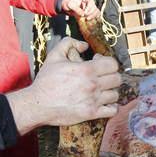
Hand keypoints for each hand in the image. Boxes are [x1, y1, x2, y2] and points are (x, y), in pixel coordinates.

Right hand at [7, 38, 121, 132]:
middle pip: (117, 79)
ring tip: (102, 90)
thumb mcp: (54, 56)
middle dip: (111, 76)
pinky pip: (112, 110)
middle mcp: (93, 85)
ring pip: (115, 94)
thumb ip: (69, 43)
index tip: (99, 64)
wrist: (38, 104)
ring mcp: (94, 100)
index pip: (113, 64)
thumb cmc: (46, 81)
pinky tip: (104, 103)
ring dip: (110, 91)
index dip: (108, 62)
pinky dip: (111, 107)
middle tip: (102, 77)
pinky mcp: (91, 113)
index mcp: (86, 70)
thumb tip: (84, 45)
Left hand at [61, 0, 99, 20]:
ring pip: (96, 11)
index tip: (84, 13)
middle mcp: (89, 1)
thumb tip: (83, 14)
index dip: (89, 9)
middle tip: (85, 17)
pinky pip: (95, 14)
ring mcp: (90, 6)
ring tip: (86, 19)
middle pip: (94, 7)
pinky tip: (89, 19)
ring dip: (92, 16)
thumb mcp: (70, 5)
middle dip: (90, 13)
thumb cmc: (68, 3)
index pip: (91, 2)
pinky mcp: (90, 11)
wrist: (66, 7)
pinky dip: (93, 17)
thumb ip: (77, 9)